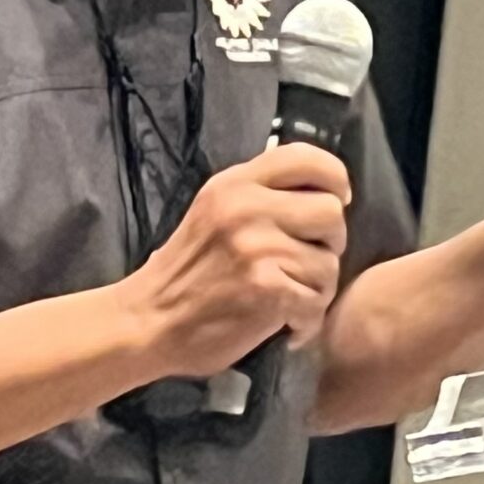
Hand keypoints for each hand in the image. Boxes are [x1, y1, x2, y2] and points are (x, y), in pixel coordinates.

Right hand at [130, 146, 351, 377]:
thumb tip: (319, 191)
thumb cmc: (185, 271)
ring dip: (317, 289)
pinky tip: (286, 325)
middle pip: (331, 212)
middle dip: (329, 243)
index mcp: (235, 183)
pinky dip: (306, 321)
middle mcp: (247, 207)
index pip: (306, 158)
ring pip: (329, 263)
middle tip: (307, 264)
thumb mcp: (214, 211)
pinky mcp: (266, 289)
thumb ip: (259, 195)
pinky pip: (317, 302)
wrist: (148, 322)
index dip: (334, 179)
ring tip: (290, 300)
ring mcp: (257, 247)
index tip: (335, 202)